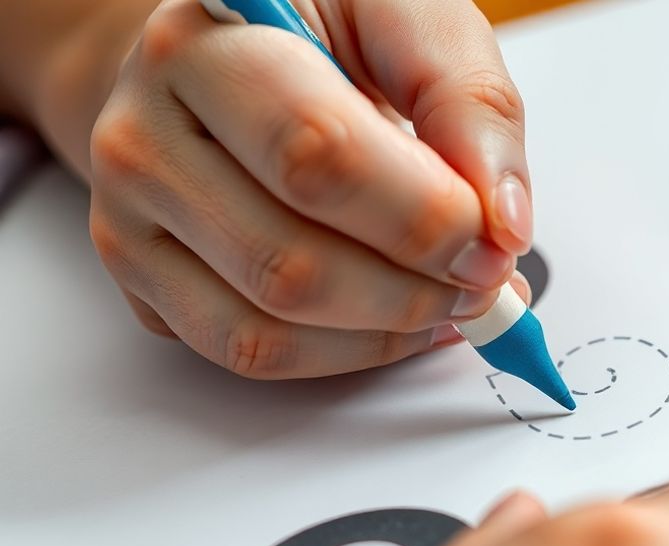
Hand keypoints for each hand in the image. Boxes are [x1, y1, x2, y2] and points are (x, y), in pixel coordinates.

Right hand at [82, 0, 533, 376]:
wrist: (233, 55)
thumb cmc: (327, 31)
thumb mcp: (410, 19)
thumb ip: (470, 103)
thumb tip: (503, 222)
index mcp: (207, 44)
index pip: (315, 155)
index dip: (420, 218)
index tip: (493, 240)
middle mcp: (143, 133)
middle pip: (288, 260)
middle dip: (414, 288)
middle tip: (484, 279)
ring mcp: (131, 217)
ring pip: (268, 323)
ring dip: (388, 330)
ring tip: (451, 299)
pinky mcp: (144, 279)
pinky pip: (250, 351)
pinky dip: (348, 353)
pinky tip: (400, 321)